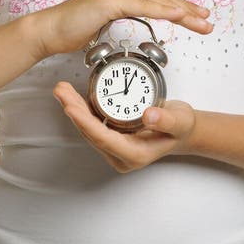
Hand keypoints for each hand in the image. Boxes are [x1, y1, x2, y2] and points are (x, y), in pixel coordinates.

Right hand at [31, 0, 213, 58]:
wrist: (51, 30)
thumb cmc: (76, 27)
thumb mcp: (108, 19)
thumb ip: (127, 14)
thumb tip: (145, 19)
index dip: (181, 6)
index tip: (199, 16)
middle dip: (189, 10)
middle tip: (208, 22)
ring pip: (158, 1)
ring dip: (184, 13)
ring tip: (202, 22)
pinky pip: (144, 6)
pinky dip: (164, 12)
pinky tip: (180, 17)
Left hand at [52, 81, 197, 171]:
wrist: (182, 130)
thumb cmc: (181, 128)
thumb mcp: (180, 122)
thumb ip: (166, 120)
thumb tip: (149, 115)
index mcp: (135, 154)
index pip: (104, 139)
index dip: (85, 123)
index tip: (71, 108)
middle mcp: (120, 154)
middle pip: (90, 133)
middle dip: (73, 111)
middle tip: (60, 91)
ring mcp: (115, 147)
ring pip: (88, 128)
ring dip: (73, 108)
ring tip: (61, 89)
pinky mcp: (111, 136)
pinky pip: (92, 123)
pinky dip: (81, 109)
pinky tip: (72, 95)